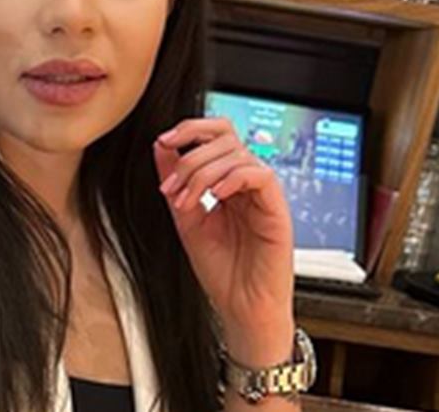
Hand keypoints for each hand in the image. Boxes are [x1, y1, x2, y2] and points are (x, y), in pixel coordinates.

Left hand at [154, 118, 295, 366]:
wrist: (242, 308)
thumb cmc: (222, 271)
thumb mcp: (186, 219)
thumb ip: (176, 182)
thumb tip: (161, 146)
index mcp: (228, 181)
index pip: (217, 134)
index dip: (190, 129)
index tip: (164, 142)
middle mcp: (247, 183)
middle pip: (226, 137)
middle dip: (191, 156)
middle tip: (172, 186)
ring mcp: (263, 194)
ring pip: (238, 154)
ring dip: (203, 173)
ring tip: (187, 202)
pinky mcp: (277, 209)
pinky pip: (260, 175)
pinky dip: (233, 178)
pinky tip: (217, 197)